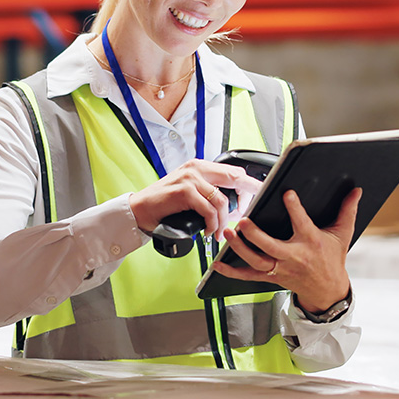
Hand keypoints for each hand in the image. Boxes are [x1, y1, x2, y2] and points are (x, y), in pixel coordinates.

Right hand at [129, 159, 263, 236]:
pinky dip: (212, 224)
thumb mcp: (190, 193)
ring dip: (224, 221)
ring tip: (218, 232)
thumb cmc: (164, 205)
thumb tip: (235, 205)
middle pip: (235, 178)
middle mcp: (196, 168)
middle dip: (246, 198)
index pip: (233, 171)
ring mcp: (190, 178)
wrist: (139, 210)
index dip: (249, 184)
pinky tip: (208, 231)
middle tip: (246, 216)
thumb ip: (209, 192)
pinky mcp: (184, 192)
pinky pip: (209, 210)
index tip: (259, 194)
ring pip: (222, 200)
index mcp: (200, 166)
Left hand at [210, 187, 359, 312]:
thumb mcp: (342, 235)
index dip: (295, 209)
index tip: (287, 194)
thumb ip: (347, 211)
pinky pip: (248, 275)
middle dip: (256, 235)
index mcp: (311, 243)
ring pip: (256, 260)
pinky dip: (232, 271)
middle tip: (244, 221)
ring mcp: (280, 268)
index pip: (302, 224)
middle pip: (271, 247)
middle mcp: (293, 257)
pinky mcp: (270, 277)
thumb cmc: (332, 259)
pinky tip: (217, 263)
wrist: (327, 290)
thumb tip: (356, 190)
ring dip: (240, 248)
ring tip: (229, 233)